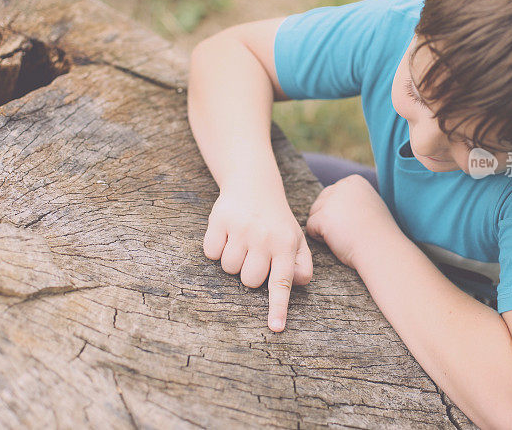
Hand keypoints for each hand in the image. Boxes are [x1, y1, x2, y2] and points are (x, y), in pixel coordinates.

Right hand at [203, 187, 312, 332]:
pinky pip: (210, 253)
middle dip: (250, 273)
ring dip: (232, 260)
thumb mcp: (296, 238)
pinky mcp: (219, 221)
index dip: (278, 307)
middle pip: (249, 281)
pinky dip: (215, 247)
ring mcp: (241, 228)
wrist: (254, 184)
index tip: (275, 328)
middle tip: (255, 254)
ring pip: (228, 269)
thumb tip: (296, 283)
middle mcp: (264, 237)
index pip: (282, 282)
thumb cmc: (276, 220)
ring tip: (242, 241)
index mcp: (286, 244)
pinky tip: (226, 234)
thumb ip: (301, 264)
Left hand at [305, 174, 398, 268]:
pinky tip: (337, 241)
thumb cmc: (377, 233)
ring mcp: (331, 200)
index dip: (339, 212)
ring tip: (345, 236)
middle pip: (321, 202)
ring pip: (314, 214)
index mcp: (354, 181)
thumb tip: (335, 202)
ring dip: (324, 228)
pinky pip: (310, 227)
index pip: (332, 194)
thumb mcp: (370, 205)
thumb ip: (352, 198)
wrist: (381, 249)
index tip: (356, 222)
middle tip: (349, 231)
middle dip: (329, 218)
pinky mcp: (322, 216)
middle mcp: (342, 186)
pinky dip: (320, 238)